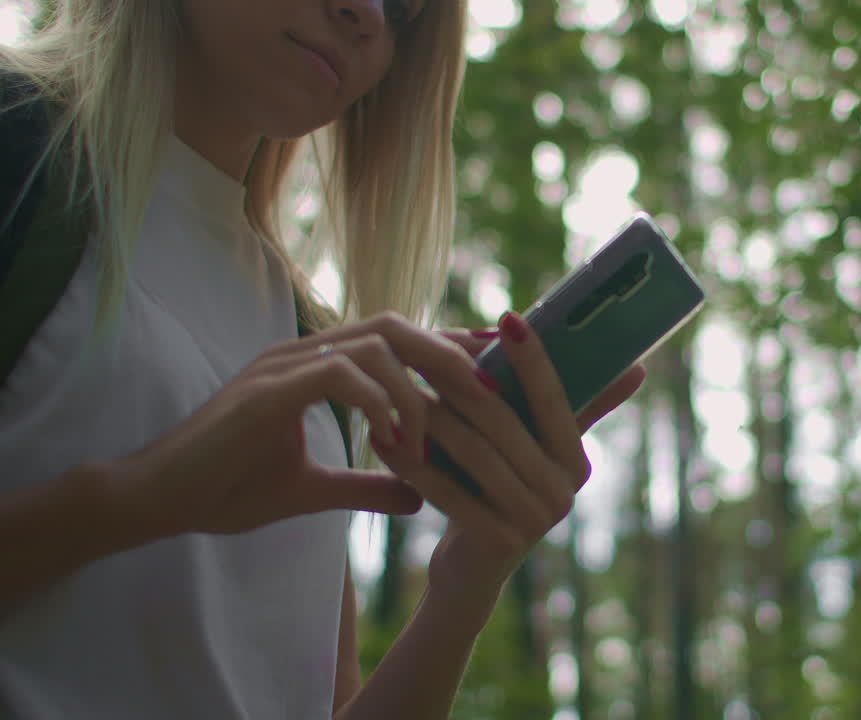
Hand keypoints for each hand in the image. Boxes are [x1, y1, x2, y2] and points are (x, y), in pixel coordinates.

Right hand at [106, 313, 498, 537]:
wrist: (158, 500)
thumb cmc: (227, 490)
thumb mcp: (314, 490)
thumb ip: (367, 484)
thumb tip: (420, 496)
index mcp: (317, 368)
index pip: (396, 338)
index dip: (447, 347)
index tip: (494, 371)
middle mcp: (305, 354)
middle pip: (397, 325)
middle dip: (449, 354)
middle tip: (488, 394)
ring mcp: (284, 365)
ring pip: (376, 343)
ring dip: (416, 389)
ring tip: (432, 436)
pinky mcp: (267, 389)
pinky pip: (340, 373)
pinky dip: (379, 403)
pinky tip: (394, 442)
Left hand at [386, 312, 645, 597]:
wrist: (472, 573)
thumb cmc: (498, 493)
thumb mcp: (536, 455)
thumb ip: (570, 409)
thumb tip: (637, 366)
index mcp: (577, 463)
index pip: (557, 400)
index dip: (534, 359)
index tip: (508, 317)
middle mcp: (563, 493)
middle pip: (505, 422)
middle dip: (461, 381)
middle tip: (427, 347)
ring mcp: (532, 520)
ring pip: (472, 451)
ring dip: (430, 414)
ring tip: (398, 383)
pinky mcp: (494, 541)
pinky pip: (445, 488)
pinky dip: (411, 459)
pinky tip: (381, 434)